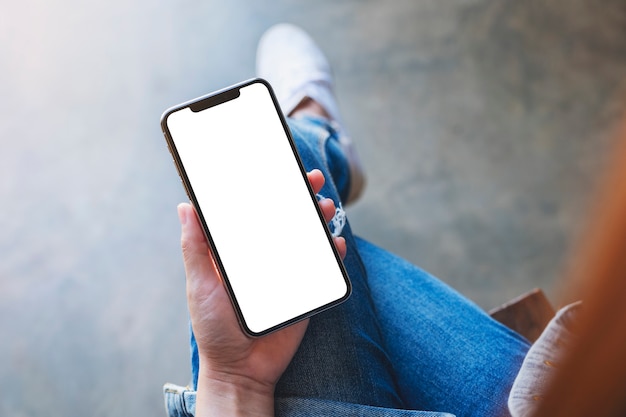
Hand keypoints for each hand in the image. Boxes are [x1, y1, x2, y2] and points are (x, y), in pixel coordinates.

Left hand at [178, 169, 345, 416]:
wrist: (240, 368)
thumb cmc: (214, 327)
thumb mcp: (201, 283)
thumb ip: (196, 247)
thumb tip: (185, 205)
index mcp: (240, 251)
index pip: (256, 212)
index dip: (267, 188)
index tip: (277, 167)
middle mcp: (265, 257)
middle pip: (287, 218)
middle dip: (301, 195)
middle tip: (313, 179)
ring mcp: (287, 272)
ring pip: (308, 237)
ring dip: (319, 218)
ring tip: (324, 207)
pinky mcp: (305, 289)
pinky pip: (324, 267)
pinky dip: (333, 253)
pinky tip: (335, 243)